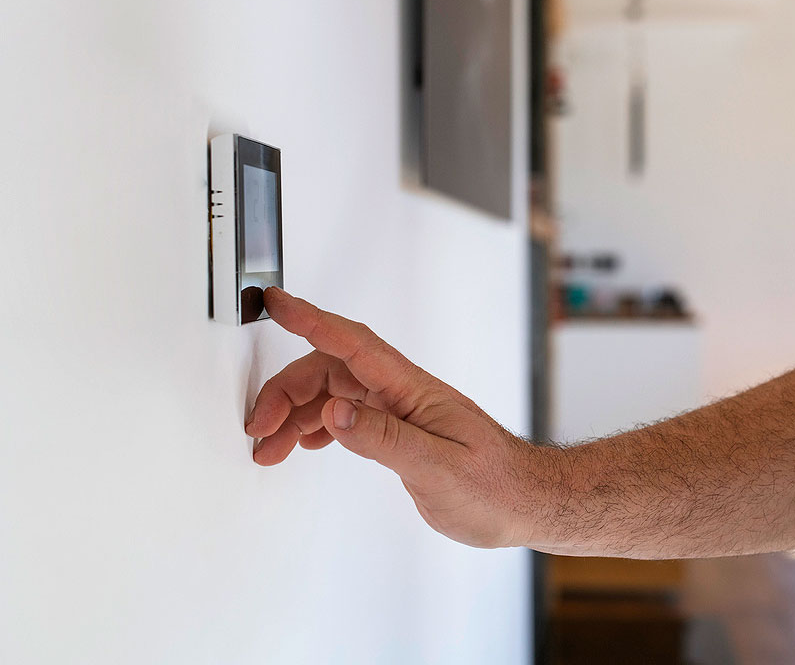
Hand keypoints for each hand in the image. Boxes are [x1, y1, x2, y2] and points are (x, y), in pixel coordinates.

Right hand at [245, 286, 555, 548]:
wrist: (526, 502)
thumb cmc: (495, 486)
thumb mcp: (438, 468)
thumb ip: (384, 439)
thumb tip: (335, 411)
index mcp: (413, 391)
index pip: (353, 344)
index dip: (311, 320)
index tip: (275, 303)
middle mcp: (404, 394)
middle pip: (330, 371)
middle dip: (286, 392)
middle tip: (258, 426)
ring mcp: (401, 411)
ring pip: (334, 395)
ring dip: (296, 414)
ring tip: (268, 446)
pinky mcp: (399, 431)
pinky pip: (348, 415)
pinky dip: (317, 425)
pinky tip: (302, 440)